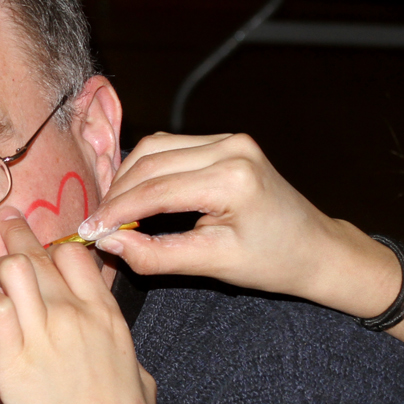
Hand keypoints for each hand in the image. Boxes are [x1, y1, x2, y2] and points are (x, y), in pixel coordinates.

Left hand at [0, 208, 158, 403]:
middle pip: (40, 254)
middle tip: (6, 224)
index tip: (45, 248)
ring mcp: (43, 334)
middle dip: (19, 237)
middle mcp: (76, 315)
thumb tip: (117, 348)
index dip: (57, 245)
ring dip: (0, 269)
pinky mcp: (13, 360)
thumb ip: (123, 350)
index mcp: (108, 316)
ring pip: (12, 270)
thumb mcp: (140, 377)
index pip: (76, 255)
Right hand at [79, 132, 403, 321]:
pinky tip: (137, 194)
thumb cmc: (273, 262)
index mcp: (232, 178)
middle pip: (150, 160)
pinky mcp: (228, 141)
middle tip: (96, 224)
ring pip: (157, 147)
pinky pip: (174, 147)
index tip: (88, 231)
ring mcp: (231, 139)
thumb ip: (156, 254)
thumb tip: (109, 243)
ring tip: (113, 211)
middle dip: (117, 193)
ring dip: (130, 177)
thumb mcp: (213, 264)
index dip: (115, 211)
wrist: (315, 249)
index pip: (155, 190)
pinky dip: (149, 169)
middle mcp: (231, 147)